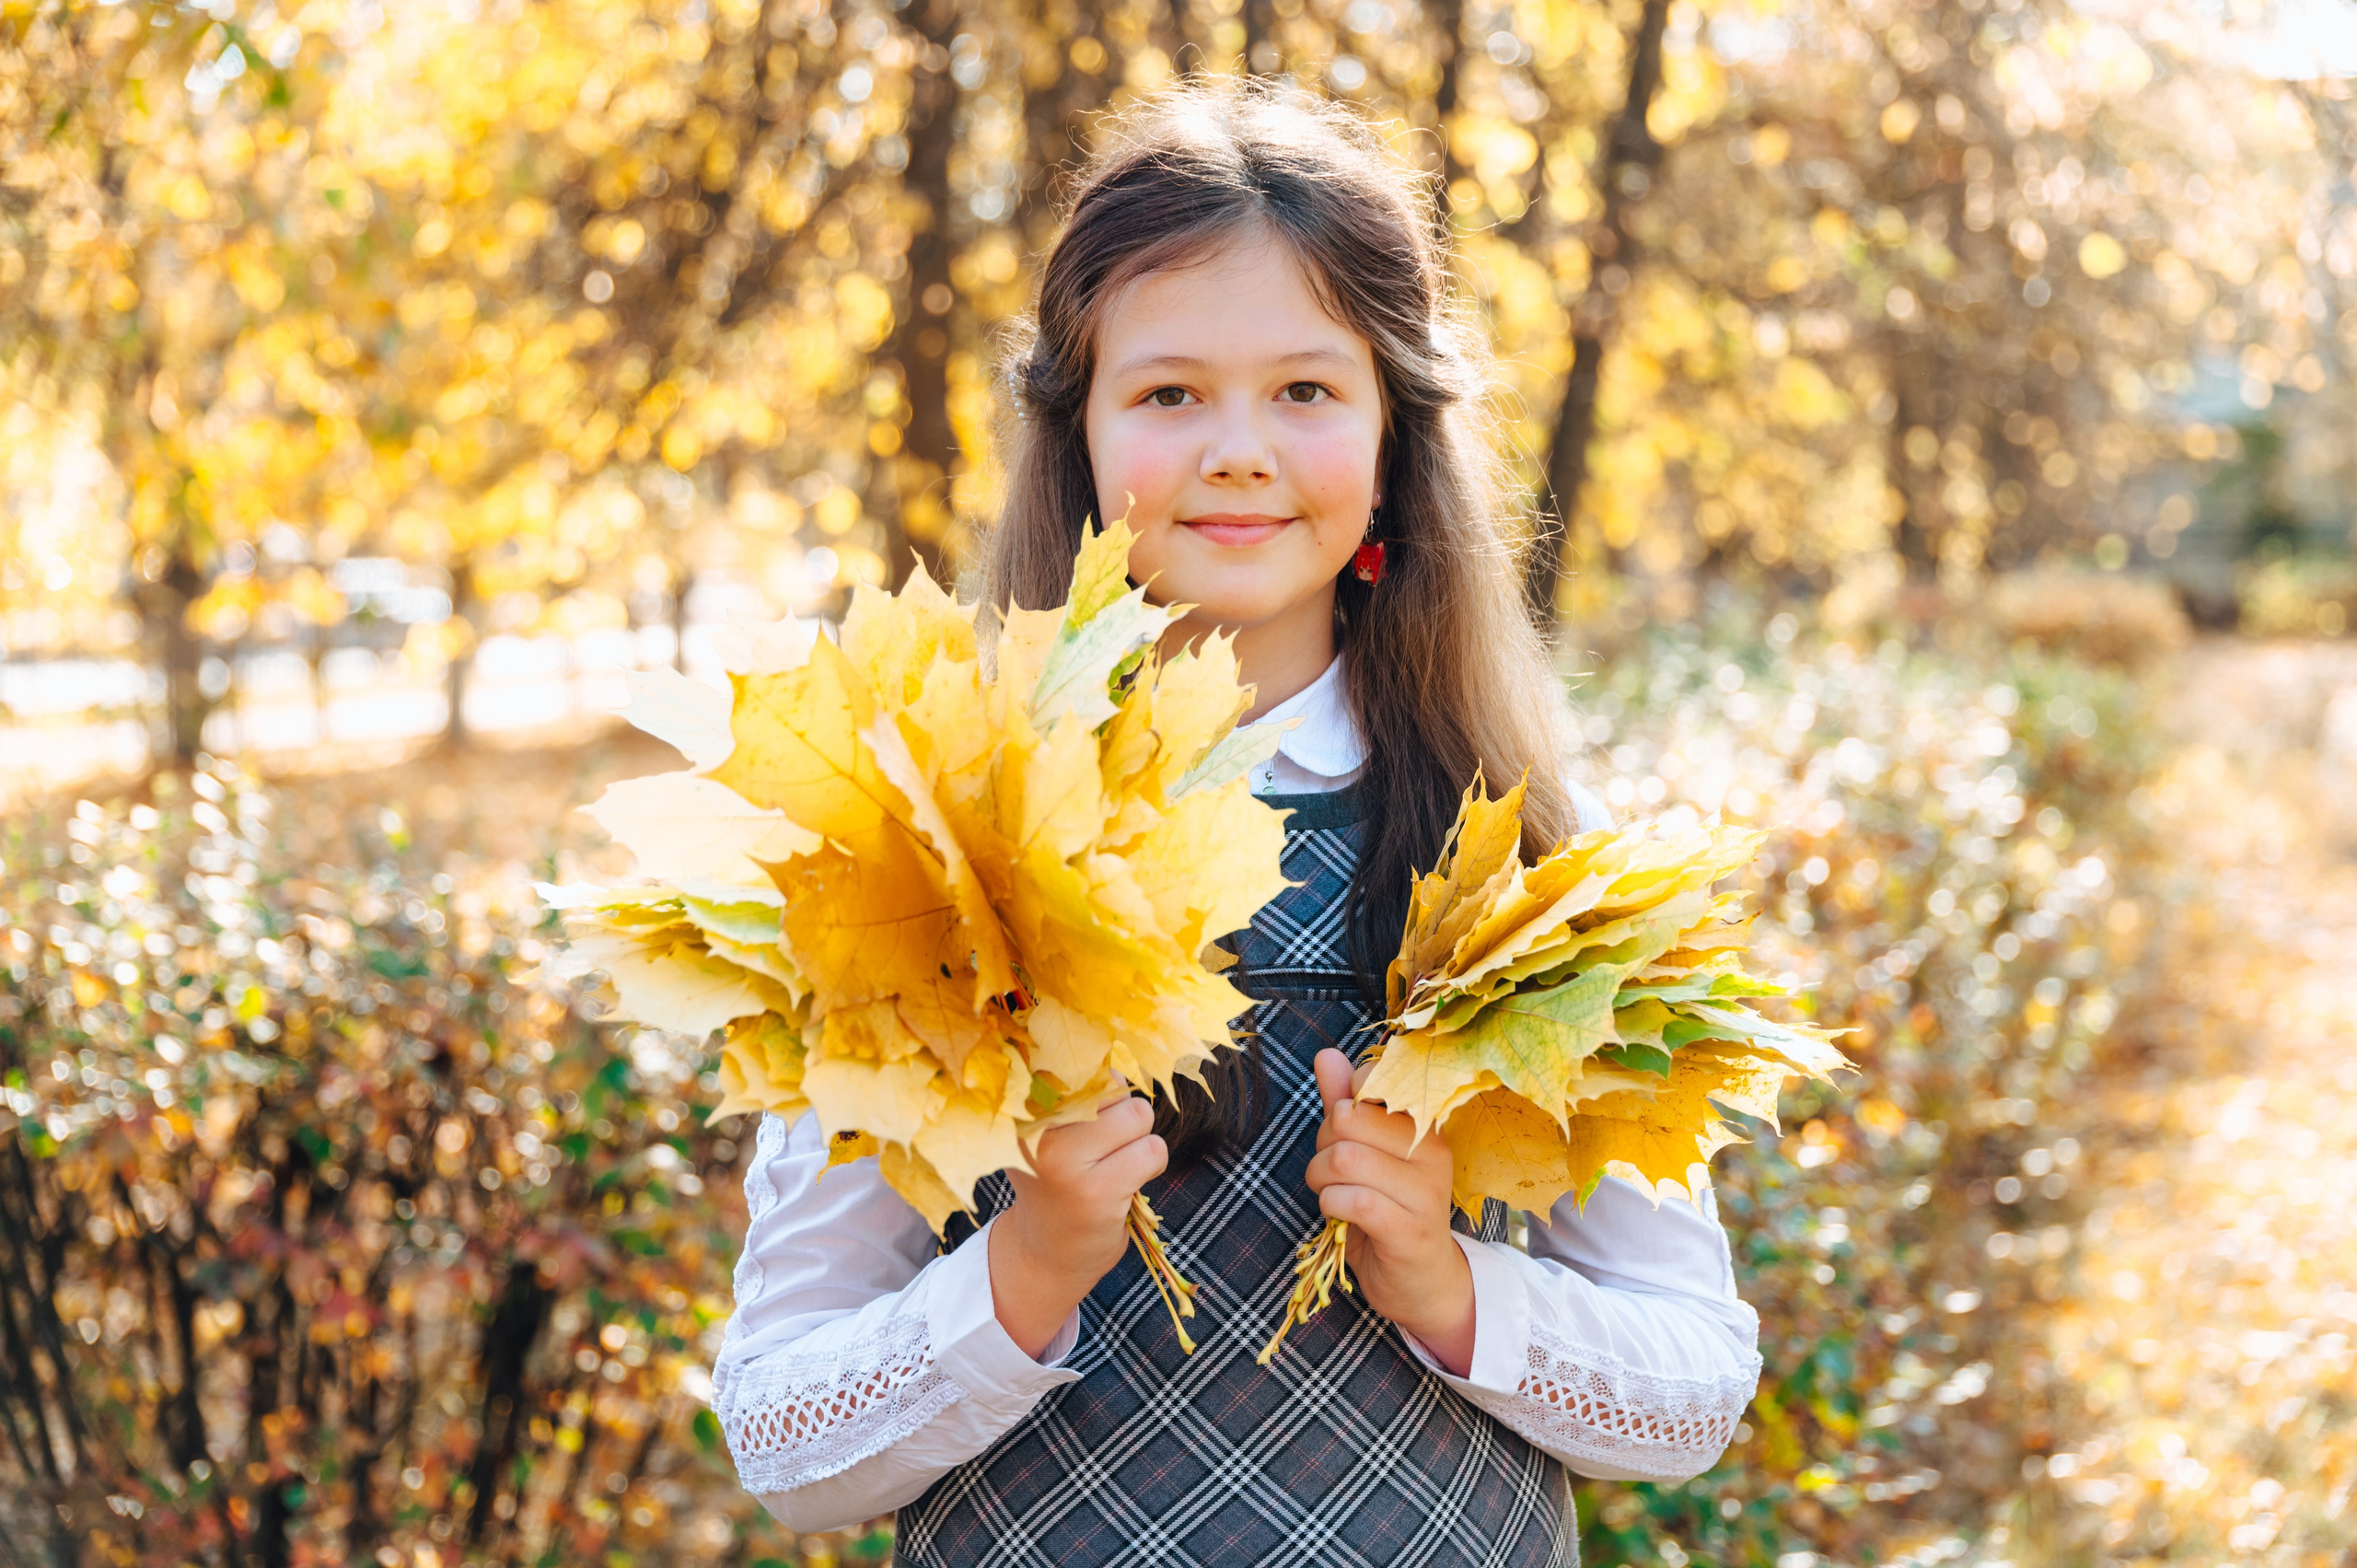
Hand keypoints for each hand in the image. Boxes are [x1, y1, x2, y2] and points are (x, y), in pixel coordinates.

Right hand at [989, 1090, 1166, 1358]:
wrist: (1045, 1252)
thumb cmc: (1057, 1180)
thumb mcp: (1050, 1132)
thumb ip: (1076, 1095)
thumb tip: (1119, 1065)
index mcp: (1022, 1108)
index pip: (1084, 1067)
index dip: (1101, 1091)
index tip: (1089, 1122)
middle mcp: (1037, 1130)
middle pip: (1116, 1088)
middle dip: (1122, 1117)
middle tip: (1100, 1152)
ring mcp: (1065, 1163)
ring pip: (1138, 1115)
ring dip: (1138, 1140)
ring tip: (1112, 1167)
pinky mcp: (1097, 1192)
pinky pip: (1153, 1151)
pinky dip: (1151, 1166)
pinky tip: (1122, 1187)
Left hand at [1304, 1047, 1476, 1375]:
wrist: (1423, 1282)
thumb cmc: (1389, 1208)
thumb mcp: (1365, 1151)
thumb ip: (1345, 1103)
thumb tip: (1326, 1055)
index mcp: (1422, 1123)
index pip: (1370, 1081)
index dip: (1339, 1104)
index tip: (1344, 1134)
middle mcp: (1431, 1150)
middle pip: (1348, 1119)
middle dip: (1321, 1144)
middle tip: (1331, 1170)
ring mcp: (1425, 1191)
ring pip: (1344, 1158)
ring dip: (1320, 1178)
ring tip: (1331, 1192)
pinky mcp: (1410, 1230)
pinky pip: (1354, 1200)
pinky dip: (1331, 1205)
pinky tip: (1339, 1214)